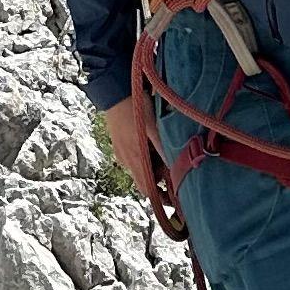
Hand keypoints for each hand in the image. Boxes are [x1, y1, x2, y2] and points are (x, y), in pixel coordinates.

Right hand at [101, 93, 168, 217]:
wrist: (114, 91)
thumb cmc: (135, 106)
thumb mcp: (153, 126)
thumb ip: (163, 147)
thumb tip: (175, 166)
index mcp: (135, 158)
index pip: (147, 190)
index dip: (161, 197)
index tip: (176, 197)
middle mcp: (126, 160)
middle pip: (144, 182)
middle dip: (159, 184)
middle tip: (174, 176)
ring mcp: (120, 153)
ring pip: (138, 171)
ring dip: (152, 171)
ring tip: (166, 159)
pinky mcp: (118, 145)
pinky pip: (133, 161)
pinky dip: (144, 161)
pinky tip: (152, 148)